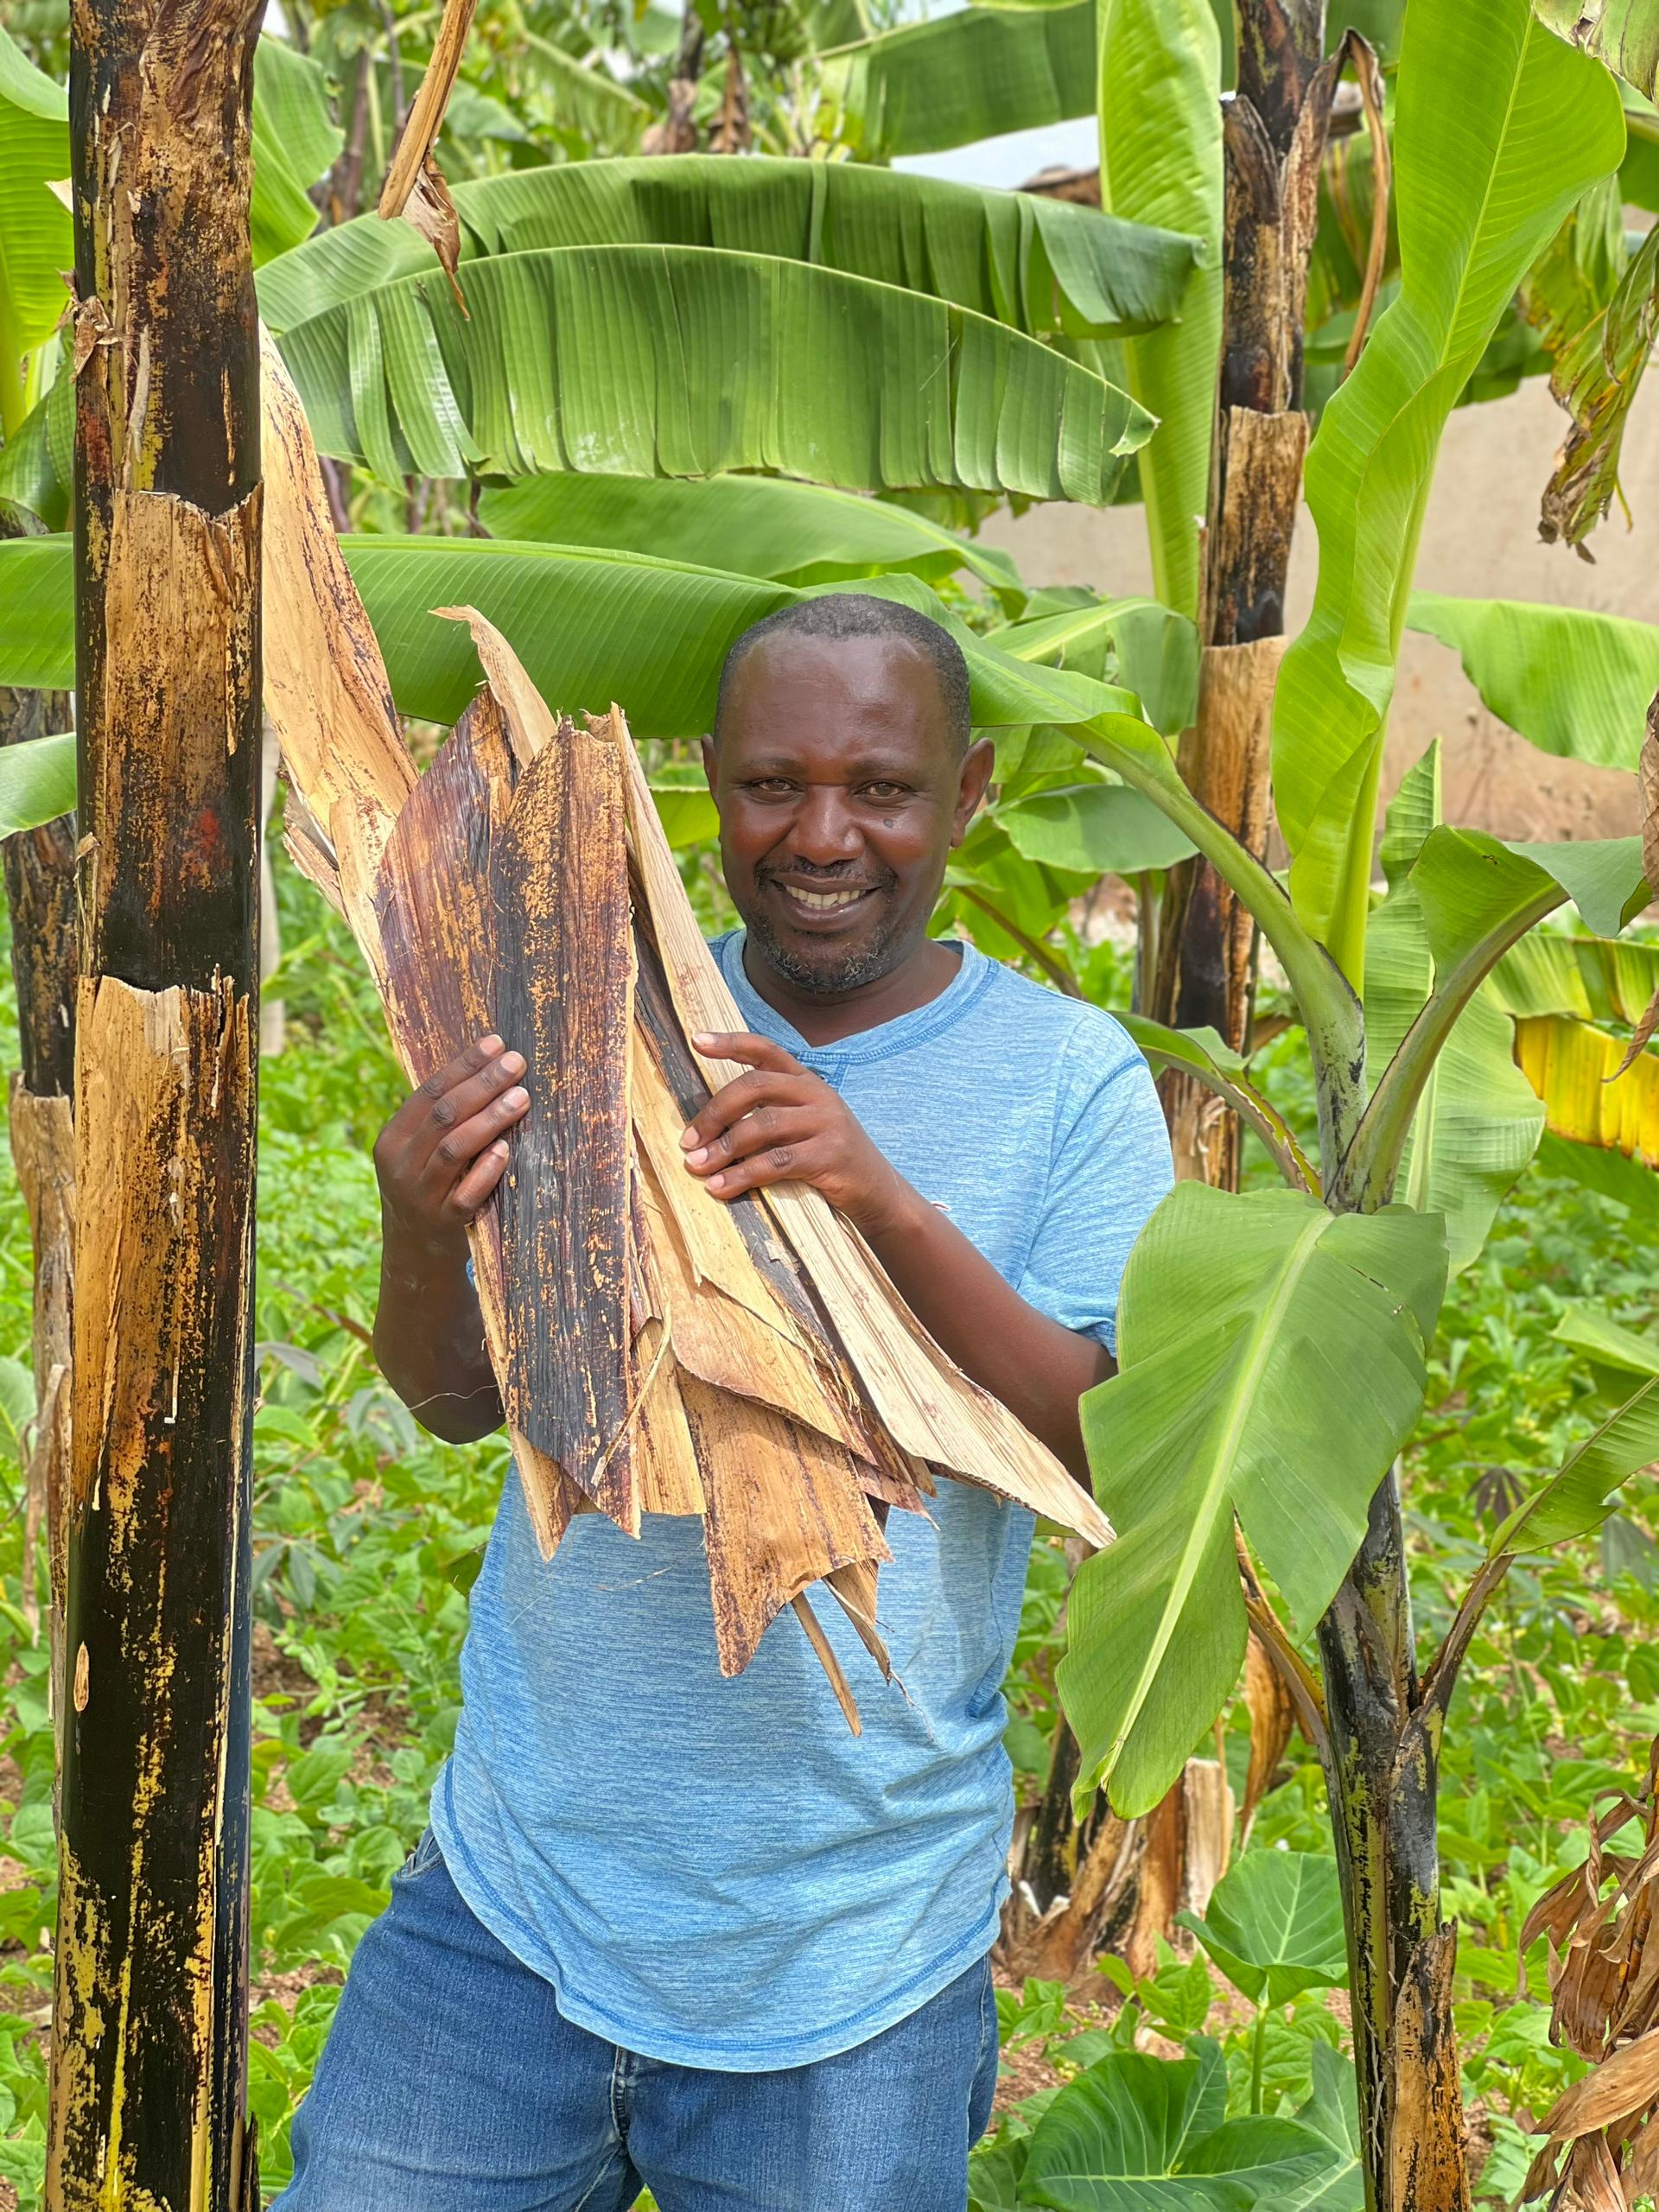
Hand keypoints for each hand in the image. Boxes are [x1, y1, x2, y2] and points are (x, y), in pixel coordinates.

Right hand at [373, 1034, 529, 1261]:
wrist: (416, 1250)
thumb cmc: (428, 1184)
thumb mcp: (419, 1150)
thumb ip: (442, 1117)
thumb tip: (490, 1064)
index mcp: (393, 1138)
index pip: (429, 1092)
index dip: (464, 1065)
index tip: (497, 1043)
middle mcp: (401, 1165)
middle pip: (444, 1115)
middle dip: (483, 1085)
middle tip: (517, 1063)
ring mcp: (421, 1195)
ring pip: (455, 1149)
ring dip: (491, 1120)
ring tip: (522, 1097)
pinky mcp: (445, 1222)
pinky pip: (466, 1194)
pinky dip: (486, 1171)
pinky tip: (506, 1150)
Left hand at [679, 1031, 913, 1237]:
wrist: (878, 1192)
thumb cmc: (827, 1159)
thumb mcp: (803, 1126)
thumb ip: (769, 1115)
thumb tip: (707, 1129)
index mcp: (806, 1081)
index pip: (765, 1050)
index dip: (731, 1043)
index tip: (696, 1040)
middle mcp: (817, 1094)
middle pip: (754, 1087)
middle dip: (714, 1113)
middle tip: (688, 1141)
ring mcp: (826, 1123)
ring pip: (762, 1126)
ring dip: (722, 1148)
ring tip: (696, 1167)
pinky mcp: (829, 1156)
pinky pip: (775, 1162)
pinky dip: (741, 1176)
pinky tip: (719, 1187)